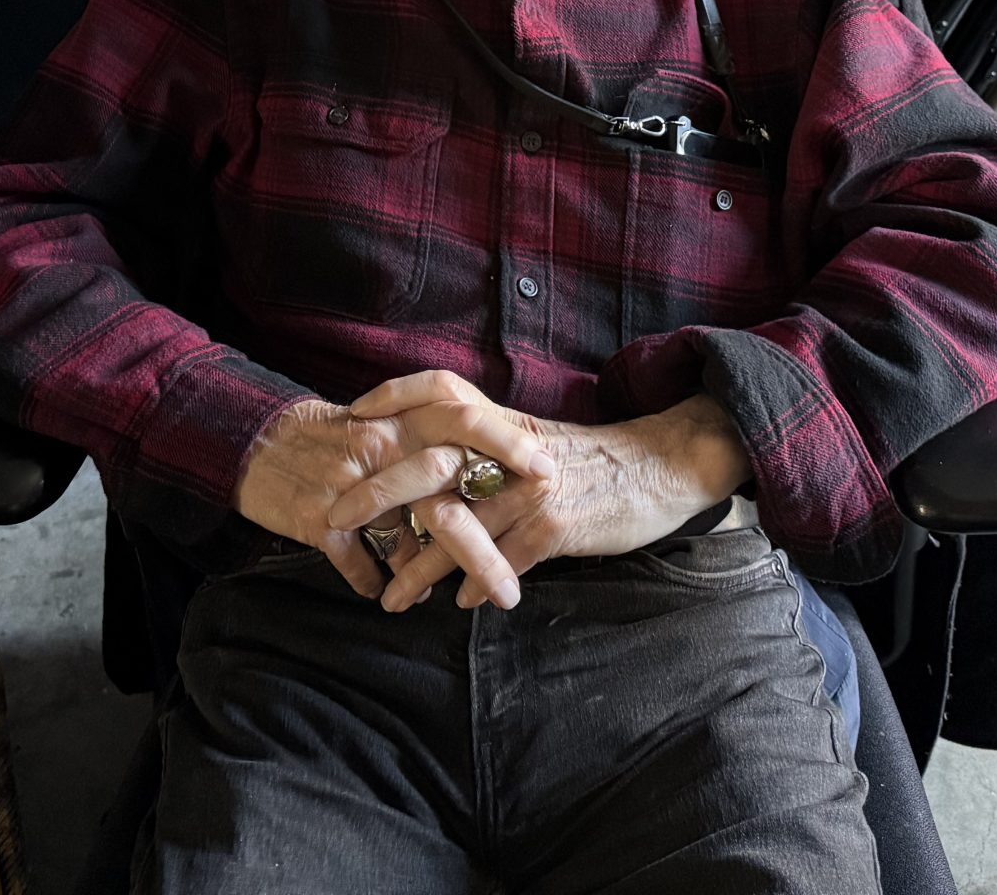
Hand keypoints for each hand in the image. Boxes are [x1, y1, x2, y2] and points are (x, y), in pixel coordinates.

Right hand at [233, 395, 557, 603]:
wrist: (259, 443)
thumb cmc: (333, 439)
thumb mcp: (385, 426)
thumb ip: (431, 447)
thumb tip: (482, 487)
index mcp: (403, 420)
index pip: (466, 420)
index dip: (509, 444)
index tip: (549, 472)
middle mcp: (382, 447)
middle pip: (446, 499)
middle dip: (483, 553)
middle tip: (510, 592)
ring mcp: (351, 484)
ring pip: (406, 542)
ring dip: (427, 579)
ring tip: (449, 602)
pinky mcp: (321, 518)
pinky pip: (359, 562)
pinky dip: (373, 579)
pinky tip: (381, 590)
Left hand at [327, 372, 750, 611]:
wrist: (661, 470)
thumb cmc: (595, 460)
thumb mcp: (536, 440)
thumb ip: (490, 446)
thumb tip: (438, 470)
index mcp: (503, 423)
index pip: (440, 391)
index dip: (393, 395)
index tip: (352, 415)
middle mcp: (510, 450)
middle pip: (429, 463)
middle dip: (377, 495)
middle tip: (336, 521)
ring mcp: (530, 488)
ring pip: (457, 527)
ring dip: (418, 568)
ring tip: (391, 598)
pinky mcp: (554, 526)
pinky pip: (500, 560)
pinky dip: (476, 586)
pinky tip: (459, 605)